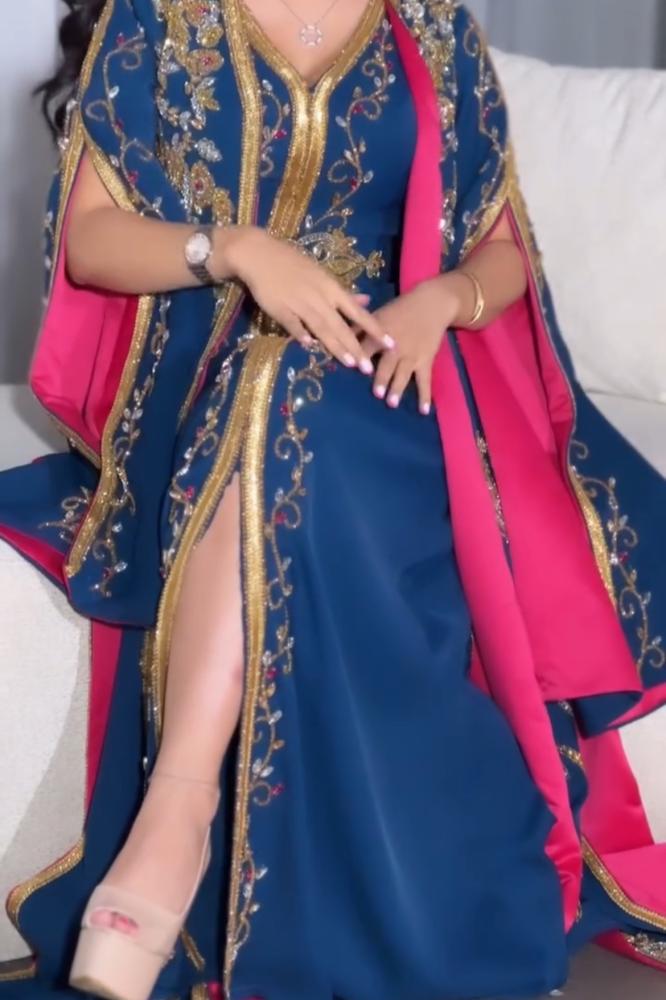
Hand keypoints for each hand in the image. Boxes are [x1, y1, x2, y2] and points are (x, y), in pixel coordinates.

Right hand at [220, 226, 393, 370]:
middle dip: (355, 347)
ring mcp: (299, 302)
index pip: (358, 313)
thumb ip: (343, 293)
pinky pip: (292, 322)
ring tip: (348, 363)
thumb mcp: (322, 275)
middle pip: (341, 325)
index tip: (390, 343)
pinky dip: (300, 333)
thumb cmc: (293, 264)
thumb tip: (366, 301)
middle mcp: (320, 297)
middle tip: (368, 368)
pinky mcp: (279, 307)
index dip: (375, 329)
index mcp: (331, 289)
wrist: (260, 253)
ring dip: (335, 345)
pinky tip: (308, 345)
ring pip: (321, 326)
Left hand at [360, 275, 464, 413]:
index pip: (367, 348)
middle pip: (387, 364)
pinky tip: (423, 411)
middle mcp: (396, 346)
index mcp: (380, 334)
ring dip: (398, 388)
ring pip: (404, 374)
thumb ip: (358, 329)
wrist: (431, 304)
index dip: (360, 358)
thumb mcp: (377, 314)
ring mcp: (412, 355)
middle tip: (377, 393)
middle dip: (382, 378)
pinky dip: (425, 396)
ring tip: (392, 402)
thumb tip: (336, 337)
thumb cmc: (399, 309)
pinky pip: (425, 380)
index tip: (354, 370)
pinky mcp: (426, 360)